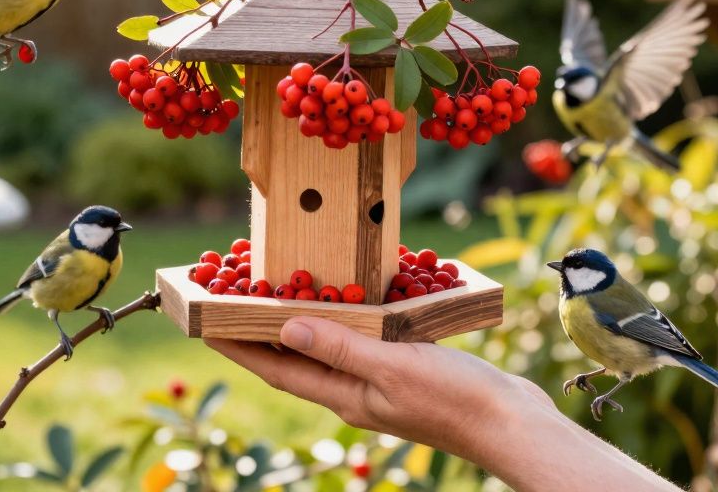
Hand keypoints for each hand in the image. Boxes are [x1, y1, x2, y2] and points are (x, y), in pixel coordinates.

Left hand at [207, 317, 552, 462]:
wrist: (512, 422)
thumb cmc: (454, 399)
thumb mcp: (392, 366)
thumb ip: (339, 348)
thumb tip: (285, 326)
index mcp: (344, 396)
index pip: (278, 369)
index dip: (239, 346)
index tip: (204, 324)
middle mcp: (354, 392)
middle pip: (296, 359)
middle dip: (261, 331)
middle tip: (234, 299)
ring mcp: (379, 384)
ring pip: (327, 349)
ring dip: (301, 322)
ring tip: (278, 294)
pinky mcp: (404, 371)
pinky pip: (360, 343)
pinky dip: (344, 321)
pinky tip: (349, 303)